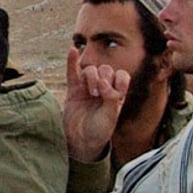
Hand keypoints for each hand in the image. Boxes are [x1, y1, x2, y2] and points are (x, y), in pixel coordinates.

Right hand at [62, 47, 129, 161]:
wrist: (80, 141)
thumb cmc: (99, 132)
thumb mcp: (110, 117)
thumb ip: (111, 98)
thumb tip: (103, 82)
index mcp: (116, 95)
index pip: (121, 76)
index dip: (118, 79)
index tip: (114, 92)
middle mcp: (102, 89)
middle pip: (105, 69)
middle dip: (103, 78)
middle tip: (98, 94)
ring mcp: (87, 88)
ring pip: (90, 70)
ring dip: (91, 77)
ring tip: (90, 92)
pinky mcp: (72, 90)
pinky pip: (72, 72)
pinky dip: (71, 61)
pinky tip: (72, 50)